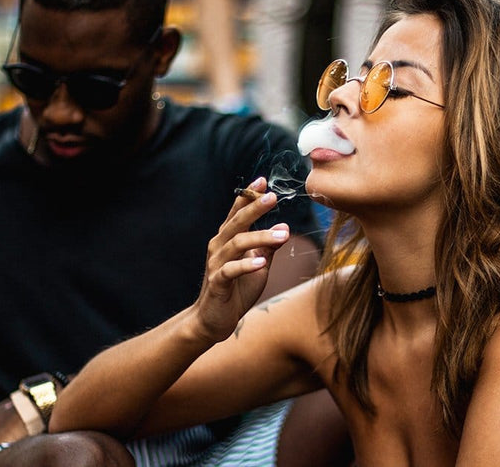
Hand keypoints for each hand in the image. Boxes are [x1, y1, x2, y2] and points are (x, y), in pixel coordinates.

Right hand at [194, 177, 289, 342]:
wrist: (214, 320)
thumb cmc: (237, 291)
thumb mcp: (258, 267)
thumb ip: (268, 248)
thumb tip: (285, 228)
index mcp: (227, 239)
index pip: (237, 212)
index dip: (248, 196)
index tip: (263, 180)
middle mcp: (219, 246)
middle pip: (237, 222)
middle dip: (254, 208)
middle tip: (273, 197)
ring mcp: (216, 264)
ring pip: (237, 243)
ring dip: (260, 237)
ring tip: (282, 235)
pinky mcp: (217, 283)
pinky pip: (230, 270)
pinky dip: (246, 265)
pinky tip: (261, 263)